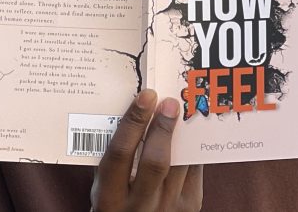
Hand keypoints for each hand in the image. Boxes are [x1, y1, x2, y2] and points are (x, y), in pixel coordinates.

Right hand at [90, 89, 203, 211]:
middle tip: (170, 102)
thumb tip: (135, 113)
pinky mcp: (188, 207)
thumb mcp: (104, 186)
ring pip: (179, 164)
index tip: (145, 96)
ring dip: (182, 135)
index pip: (120, 154)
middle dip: (163, 128)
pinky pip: (194, 171)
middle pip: (155, 161)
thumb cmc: (117, 203)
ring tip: (183, 111)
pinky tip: (189, 134)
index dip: (133, 122)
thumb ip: (115, 157)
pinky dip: (191, 150)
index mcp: (109, 198)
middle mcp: (139, 205)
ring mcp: (167, 208)